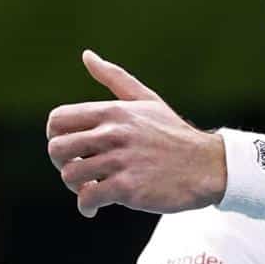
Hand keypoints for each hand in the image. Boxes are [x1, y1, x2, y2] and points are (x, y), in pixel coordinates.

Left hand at [45, 51, 228, 217]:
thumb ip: (114, 77)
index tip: (71, 149)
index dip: (56, 137)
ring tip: (90, 189)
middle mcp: (113, 134)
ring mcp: (120, 161)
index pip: (58, 120)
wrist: (208, 167)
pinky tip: (94, 208)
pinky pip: (89, 197)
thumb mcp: (147, 100)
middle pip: (57, 149)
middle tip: (79, 171)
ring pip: (70, 175)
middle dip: (62, 164)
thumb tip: (87, 55)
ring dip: (75, 186)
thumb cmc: (175, 135)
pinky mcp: (128, 188)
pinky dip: (86, 206)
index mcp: (113, 111)